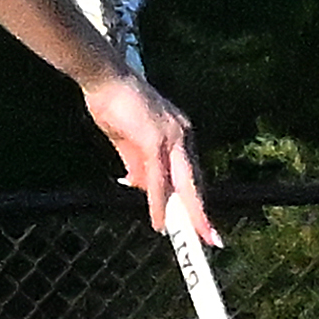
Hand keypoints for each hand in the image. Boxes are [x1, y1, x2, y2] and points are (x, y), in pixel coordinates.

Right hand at [83, 70, 219, 244]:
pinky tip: (159, 221)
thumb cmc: (116, 107)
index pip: (193, 174)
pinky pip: (158, 179)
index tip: (203, 221)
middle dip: (203, 212)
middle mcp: (183, 136)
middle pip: (196, 181)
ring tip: (195, 237)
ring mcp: (172, 137)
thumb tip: (143, 189)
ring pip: (184, 183)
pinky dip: (159, 202)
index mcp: (180, 136)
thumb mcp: (130, 143)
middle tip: (212, 239)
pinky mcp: (155, 139)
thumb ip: (139, 165)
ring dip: (189, 213)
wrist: (105, 80)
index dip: (196, 199)